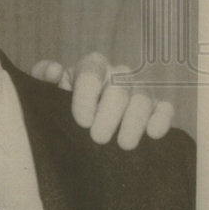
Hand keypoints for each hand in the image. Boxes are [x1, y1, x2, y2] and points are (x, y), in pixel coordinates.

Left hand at [30, 52, 173, 149]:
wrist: (82, 119)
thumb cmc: (63, 101)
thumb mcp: (47, 88)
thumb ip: (42, 75)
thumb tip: (55, 70)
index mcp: (92, 65)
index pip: (91, 74)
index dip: (86, 98)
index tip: (82, 122)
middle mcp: (118, 73)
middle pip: (119, 90)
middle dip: (109, 116)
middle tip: (97, 138)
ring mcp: (139, 89)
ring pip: (143, 100)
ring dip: (134, 123)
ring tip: (122, 144)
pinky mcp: (156, 107)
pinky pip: (165, 109)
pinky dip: (161, 120)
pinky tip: (151, 134)